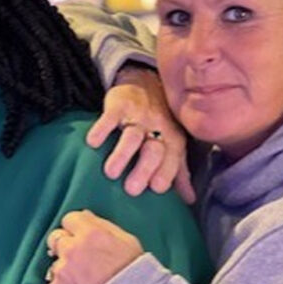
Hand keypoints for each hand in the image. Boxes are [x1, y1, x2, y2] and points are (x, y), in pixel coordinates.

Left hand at [47, 210, 143, 283]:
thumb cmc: (136, 275)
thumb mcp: (127, 242)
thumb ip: (103, 226)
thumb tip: (85, 216)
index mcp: (91, 233)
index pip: (70, 219)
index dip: (76, 228)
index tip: (81, 237)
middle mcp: (73, 248)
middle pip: (56, 238)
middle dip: (65, 245)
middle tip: (79, 258)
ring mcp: (63, 270)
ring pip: (55, 262)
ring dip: (64, 268)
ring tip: (83, 280)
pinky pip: (54, 283)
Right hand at [87, 66, 194, 203]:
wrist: (145, 83)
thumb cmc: (160, 122)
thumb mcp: (173, 144)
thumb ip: (179, 171)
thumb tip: (189, 200)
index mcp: (173, 138)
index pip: (173, 158)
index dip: (166, 173)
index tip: (155, 189)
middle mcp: (157, 127)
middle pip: (153, 150)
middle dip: (144, 168)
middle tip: (131, 189)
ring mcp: (138, 116)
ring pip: (132, 136)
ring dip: (122, 154)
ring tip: (110, 173)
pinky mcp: (118, 105)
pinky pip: (110, 117)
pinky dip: (101, 129)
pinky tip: (92, 143)